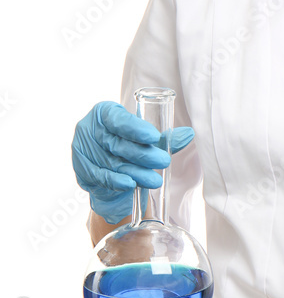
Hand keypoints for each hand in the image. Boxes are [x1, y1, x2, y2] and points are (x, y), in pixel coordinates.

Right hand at [72, 101, 194, 224]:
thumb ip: (165, 137)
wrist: (109, 169)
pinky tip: (131, 184)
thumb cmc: (129, 146)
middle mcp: (90, 129)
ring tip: (155, 180)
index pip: (119, 119)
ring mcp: (83, 150)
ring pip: (113, 163)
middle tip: (164, 161)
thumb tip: (188, 134)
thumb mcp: (145, 138)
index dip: (136, 128)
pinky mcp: (82, 170)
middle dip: (143, 154)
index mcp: (104, 113)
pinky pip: (102, 177)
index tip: (155, 137)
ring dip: (135, 172)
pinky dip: (117, 181)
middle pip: (118, 143)